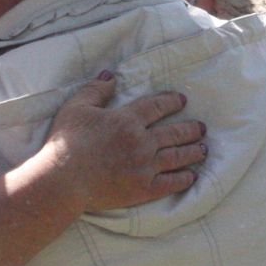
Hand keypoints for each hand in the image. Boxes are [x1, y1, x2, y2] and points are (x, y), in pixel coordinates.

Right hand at [38, 73, 206, 213]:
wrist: (62, 180)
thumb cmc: (65, 142)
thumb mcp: (76, 107)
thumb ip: (96, 89)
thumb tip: (111, 75)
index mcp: (127, 120)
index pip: (157, 107)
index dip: (172, 102)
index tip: (182, 100)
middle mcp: (142, 142)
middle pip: (174, 133)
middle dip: (191, 129)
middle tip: (202, 128)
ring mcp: (145, 167)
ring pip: (177, 157)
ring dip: (193, 152)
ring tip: (203, 149)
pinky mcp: (143, 189)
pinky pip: (171, 183)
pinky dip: (184, 178)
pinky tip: (192, 176)